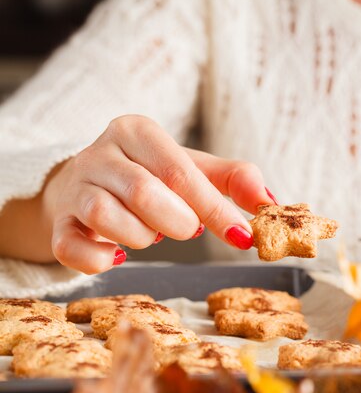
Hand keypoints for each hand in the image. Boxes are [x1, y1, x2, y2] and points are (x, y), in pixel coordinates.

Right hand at [41, 115, 274, 273]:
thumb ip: (234, 179)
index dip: (215, 209)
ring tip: (150, 233)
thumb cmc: (149, 177)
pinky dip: (101, 260)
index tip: (243, 237)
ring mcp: (76, 187)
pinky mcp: (58, 222)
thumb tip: (269, 203)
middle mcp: (102, 152)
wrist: (85, 185)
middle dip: (177, 223)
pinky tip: (116, 254)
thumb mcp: (193, 169)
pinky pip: (74, 248)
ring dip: (142, 238)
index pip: (181, 173)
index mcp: (138, 132)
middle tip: (184, 227)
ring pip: (110, 218)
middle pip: (145, 193)